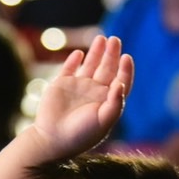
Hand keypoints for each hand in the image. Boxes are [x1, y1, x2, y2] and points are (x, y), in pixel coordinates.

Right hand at [30, 35, 133, 159]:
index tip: (126, 58)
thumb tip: (120, 83)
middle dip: (112, 54)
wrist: (52, 140)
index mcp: (107, 101)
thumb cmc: (81, 135)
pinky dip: (74, 60)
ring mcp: (78, 87)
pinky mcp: (61, 84)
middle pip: (107, 68)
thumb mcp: (103, 121)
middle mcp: (94, 92)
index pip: (121, 81)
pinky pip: (69, 67)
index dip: (125, 69)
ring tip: (101, 39)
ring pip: (90, 64)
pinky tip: (79, 54)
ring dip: (96, 51)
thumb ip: (115, 103)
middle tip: (115, 40)